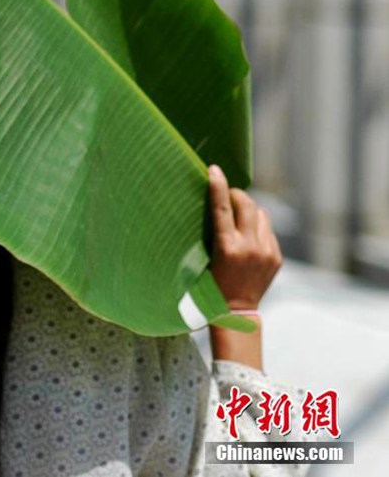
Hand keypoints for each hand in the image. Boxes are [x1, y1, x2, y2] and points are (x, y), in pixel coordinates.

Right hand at [208, 164, 282, 310]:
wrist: (236, 311)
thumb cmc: (210, 283)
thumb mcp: (205, 257)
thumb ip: (214, 232)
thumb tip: (217, 204)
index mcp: (227, 248)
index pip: (221, 208)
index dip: (217, 185)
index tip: (213, 169)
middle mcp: (250, 248)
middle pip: (246, 204)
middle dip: (236, 194)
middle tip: (227, 195)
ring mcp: (266, 252)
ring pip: (260, 214)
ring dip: (248, 211)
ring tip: (238, 221)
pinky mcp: (276, 257)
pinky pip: (267, 230)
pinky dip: (257, 228)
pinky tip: (248, 239)